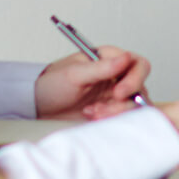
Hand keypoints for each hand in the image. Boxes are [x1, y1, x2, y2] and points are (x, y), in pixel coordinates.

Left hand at [34, 46, 151, 120]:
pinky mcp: (110, 111)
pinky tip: (91, 116)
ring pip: (133, 106)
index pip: (138, 64)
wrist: (39, 106)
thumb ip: (101, 67)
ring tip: (92, 112)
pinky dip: (110, 119)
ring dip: (115, 112)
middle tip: (104, 107)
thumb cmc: (53, 83)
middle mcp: (116, 76)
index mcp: (110, 58)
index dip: (134, 79)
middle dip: (124, 102)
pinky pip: (122, 117)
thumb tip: (125, 58)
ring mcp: (114, 95)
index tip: (119, 92)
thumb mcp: (74, 74)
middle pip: (140, 88)